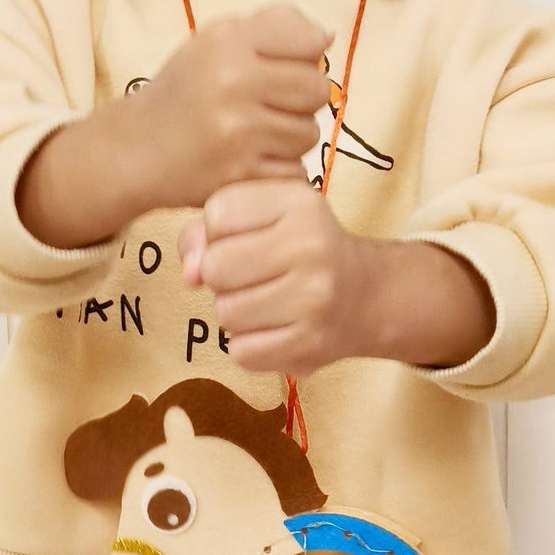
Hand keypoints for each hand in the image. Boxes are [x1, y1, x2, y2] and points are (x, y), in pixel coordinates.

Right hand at [127, 4, 334, 210]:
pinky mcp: (239, 176)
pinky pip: (295, 171)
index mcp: (227, 42)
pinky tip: (253, 160)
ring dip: (292, 136)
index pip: (309, 44)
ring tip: (259, 134)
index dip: (303, 59)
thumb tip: (326, 38)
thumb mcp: (218, 40)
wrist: (137, 149)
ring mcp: (237, 133)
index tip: (279, 69)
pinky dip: (281, 169)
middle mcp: (232, 82)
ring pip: (309, 133)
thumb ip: (273, 26)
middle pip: (317, 89)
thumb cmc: (187, 90)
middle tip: (272, 105)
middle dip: (302, 99)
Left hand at [178, 177, 372, 375]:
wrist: (366, 295)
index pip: (217, 213)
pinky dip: (248, 345)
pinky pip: (241, 351)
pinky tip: (273, 329)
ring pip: (225, 313)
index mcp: (299, 203)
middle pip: (215, 267)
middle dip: (221, 276)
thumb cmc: (301, 249)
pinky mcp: (310, 344)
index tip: (244, 238)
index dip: (217, 231)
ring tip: (264, 303)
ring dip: (234, 312)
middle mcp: (311, 246)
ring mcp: (314, 299)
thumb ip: (209, 230)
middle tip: (251, 276)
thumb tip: (187, 274)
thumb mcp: (266, 217)